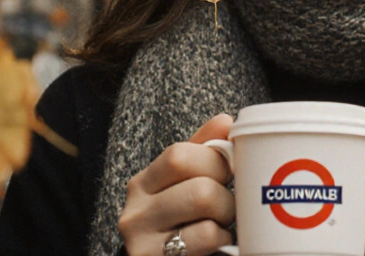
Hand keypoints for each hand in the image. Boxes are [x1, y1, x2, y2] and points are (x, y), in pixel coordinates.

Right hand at [118, 113, 234, 255]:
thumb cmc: (179, 228)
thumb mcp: (184, 189)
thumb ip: (202, 153)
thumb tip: (226, 121)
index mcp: (143, 184)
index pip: (179, 155)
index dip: (215, 160)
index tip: (229, 172)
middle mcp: (136, 211)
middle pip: (198, 185)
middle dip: (226, 194)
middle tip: (227, 206)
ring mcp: (142, 240)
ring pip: (203, 204)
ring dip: (226, 216)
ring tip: (222, 224)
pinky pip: (205, 235)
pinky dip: (221, 238)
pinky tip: (216, 243)